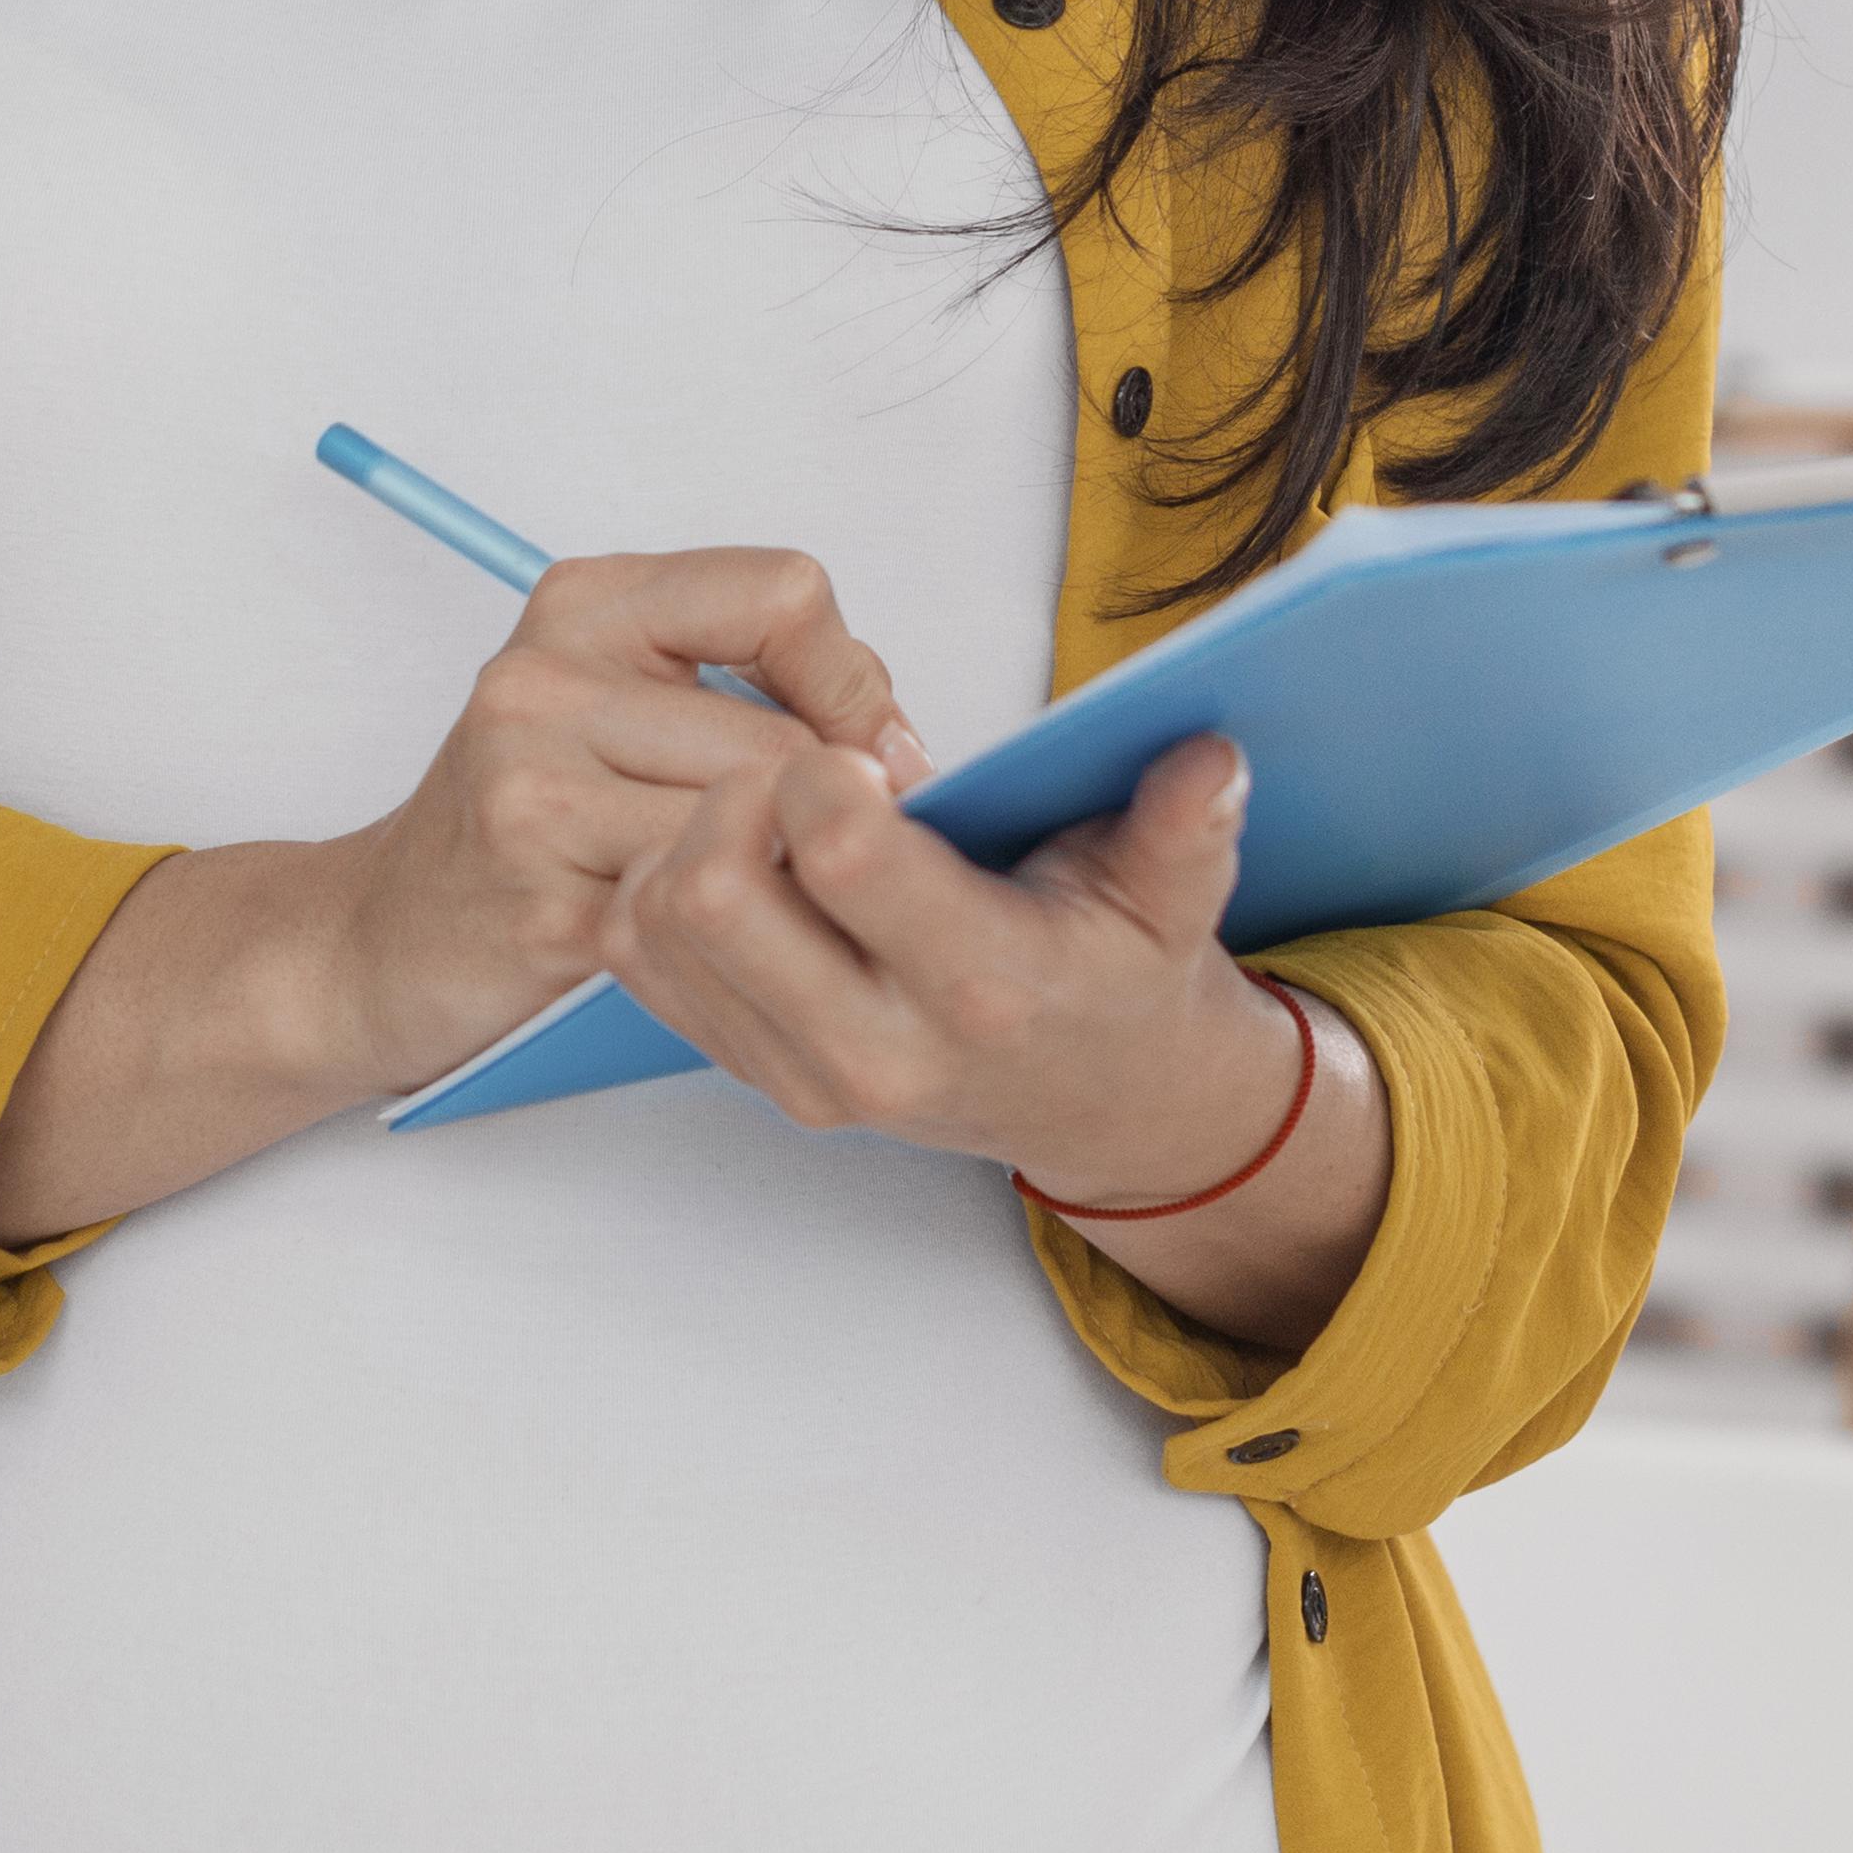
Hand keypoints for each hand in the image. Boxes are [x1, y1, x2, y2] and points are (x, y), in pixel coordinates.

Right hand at [328, 545, 926, 1086]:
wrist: (385, 938)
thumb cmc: (534, 820)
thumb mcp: (626, 702)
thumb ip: (752, 685)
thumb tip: (901, 745)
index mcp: (585, 603)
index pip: (785, 594)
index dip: (852, 681)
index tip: (866, 750)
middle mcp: (544, 679)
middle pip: (785, 739)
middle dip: (838, 809)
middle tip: (839, 853)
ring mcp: (533, 790)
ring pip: (755, 830)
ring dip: (793, 880)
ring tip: (778, 897)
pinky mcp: (546, 902)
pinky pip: (707, 911)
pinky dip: (741, 936)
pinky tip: (719, 945)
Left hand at [605, 727, 1395, 1349]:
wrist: (1095, 1101)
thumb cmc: (1117, 972)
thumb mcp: (1176, 898)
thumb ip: (1190, 828)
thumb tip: (1211, 759)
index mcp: (978, 985)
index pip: (838, 856)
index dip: (822, 771)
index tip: (854, 750)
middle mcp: (874, 1049)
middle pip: (710, 893)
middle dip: (732, 796)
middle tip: (789, 770)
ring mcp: (798, 1073)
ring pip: (656, 924)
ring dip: (689, 838)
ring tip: (768, 812)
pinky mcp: (746, 1071)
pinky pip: (642, 960)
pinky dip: (664, 885)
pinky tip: (744, 857)